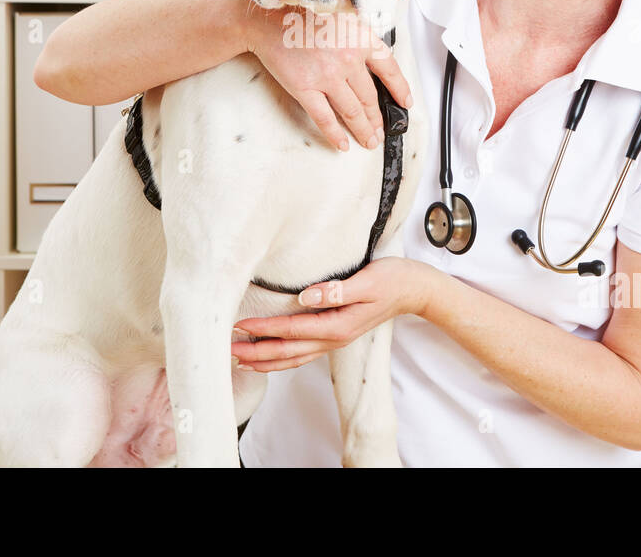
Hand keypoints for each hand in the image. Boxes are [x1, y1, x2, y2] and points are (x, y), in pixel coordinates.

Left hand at [230, 258, 436, 372]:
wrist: (414, 290)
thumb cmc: (392, 280)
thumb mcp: (367, 280)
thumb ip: (336, 290)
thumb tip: (306, 296)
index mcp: (338, 325)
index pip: (291, 330)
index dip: (263, 330)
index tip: (239, 326)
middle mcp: (333, 338)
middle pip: (287, 352)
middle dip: (255, 353)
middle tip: (226, 351)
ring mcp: (334, 340)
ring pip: (293, 358)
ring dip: (265, 361)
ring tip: (239, 360)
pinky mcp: (335, 335)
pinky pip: (303, 353)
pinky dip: (282, 359)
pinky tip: (269, 357)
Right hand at [240, 0, 412, 153]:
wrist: (264, 15)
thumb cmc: (299, 5)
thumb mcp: (342, 0)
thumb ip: (368, 7)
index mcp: (361, 37)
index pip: (390, 69)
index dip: (400, 89)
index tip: (405, 102)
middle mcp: (348, 59)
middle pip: (370, 96)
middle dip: (378, 118)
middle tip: (381, 130)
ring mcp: (327, 76)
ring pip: (352, 111)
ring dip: (363, 129)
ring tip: (368, 140)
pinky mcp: (305, 88)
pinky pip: (324, 118)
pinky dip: (335, 134)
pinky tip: (341, 144)